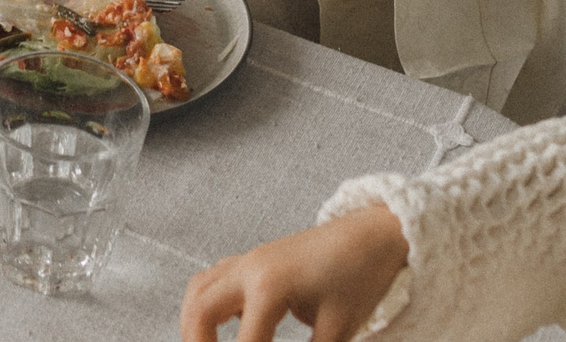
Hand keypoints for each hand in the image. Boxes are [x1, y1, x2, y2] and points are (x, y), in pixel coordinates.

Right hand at [181, 205, 410, 341]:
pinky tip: (226, 327)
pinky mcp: (253, 260)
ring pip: (198, 289)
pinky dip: (207, 305)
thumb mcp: (340, 329)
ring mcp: (248, 260)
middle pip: (200, 309)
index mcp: (270, 287)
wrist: (371, 235)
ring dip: (194, 322)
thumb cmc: (359, 279)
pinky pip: (213, 279)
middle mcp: (249, 269)